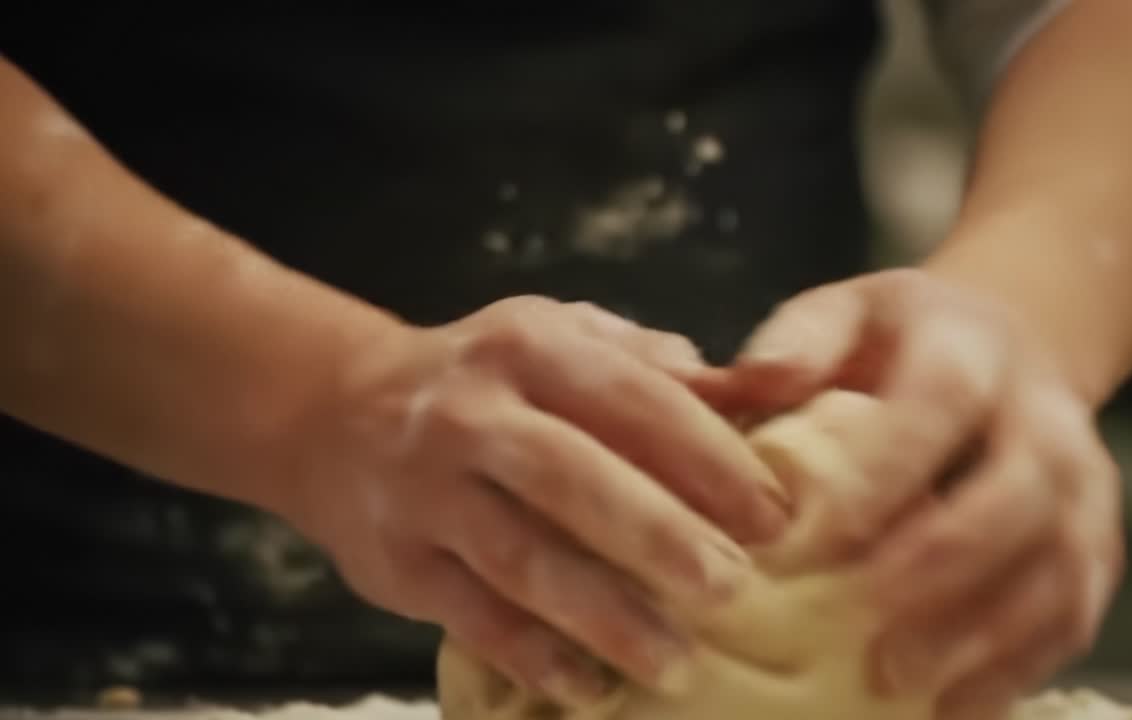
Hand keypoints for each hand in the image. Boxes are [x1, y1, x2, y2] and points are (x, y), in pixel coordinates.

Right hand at [280, 296, 785, 705]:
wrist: (336, 412)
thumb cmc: (485, 378)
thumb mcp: (560, 337)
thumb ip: (653, 365)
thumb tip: (763, 391)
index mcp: (528, 346)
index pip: (633, 398)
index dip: (708, 457)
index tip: (772, 516)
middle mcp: (470, 414)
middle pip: (573, 480)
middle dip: (660, 538)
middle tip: (734, 590)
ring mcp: (426, 490)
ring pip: (522, 560)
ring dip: (605, 618)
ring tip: (678, 663)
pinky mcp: (397, 560)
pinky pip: (473, 616)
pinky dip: (534, 656)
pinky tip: (591, 688)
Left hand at [708, 269, 1124, 718]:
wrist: (1006, 349)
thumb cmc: (898, 344)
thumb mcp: (846, 314)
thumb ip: (797, 342)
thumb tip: (746, 379)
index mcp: (972, 348)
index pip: (941, 402)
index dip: (888, 469)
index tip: (818, 534)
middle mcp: (1045, 416)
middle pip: (1016, 494)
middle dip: (939, 567)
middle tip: (861, 622)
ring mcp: (1083, 486)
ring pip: (1056, 567)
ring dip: (981, 633)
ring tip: (899, 683)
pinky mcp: (1096, 548)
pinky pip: (1073, 616)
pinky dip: (1016, 669)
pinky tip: (953, 708)